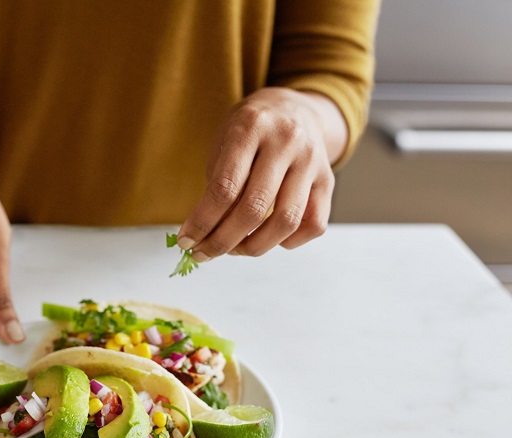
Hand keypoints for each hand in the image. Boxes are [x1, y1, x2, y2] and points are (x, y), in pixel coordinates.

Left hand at [178, 87, 345, 258]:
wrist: (293, 108)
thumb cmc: (249, 132)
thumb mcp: (224, 143)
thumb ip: (217, 184)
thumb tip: (204, 235)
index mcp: (251, 127)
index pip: (224, 188)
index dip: (202, 222)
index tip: (186, 241)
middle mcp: (286, 141)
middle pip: (253, 208)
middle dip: (222, 240)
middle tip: (203, 253)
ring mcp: (312, 161)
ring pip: (286, 221)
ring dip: (254, 247)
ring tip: (234, 249)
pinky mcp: (328, 180)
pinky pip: (314, 225)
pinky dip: (288, 242)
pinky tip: (268, 239)